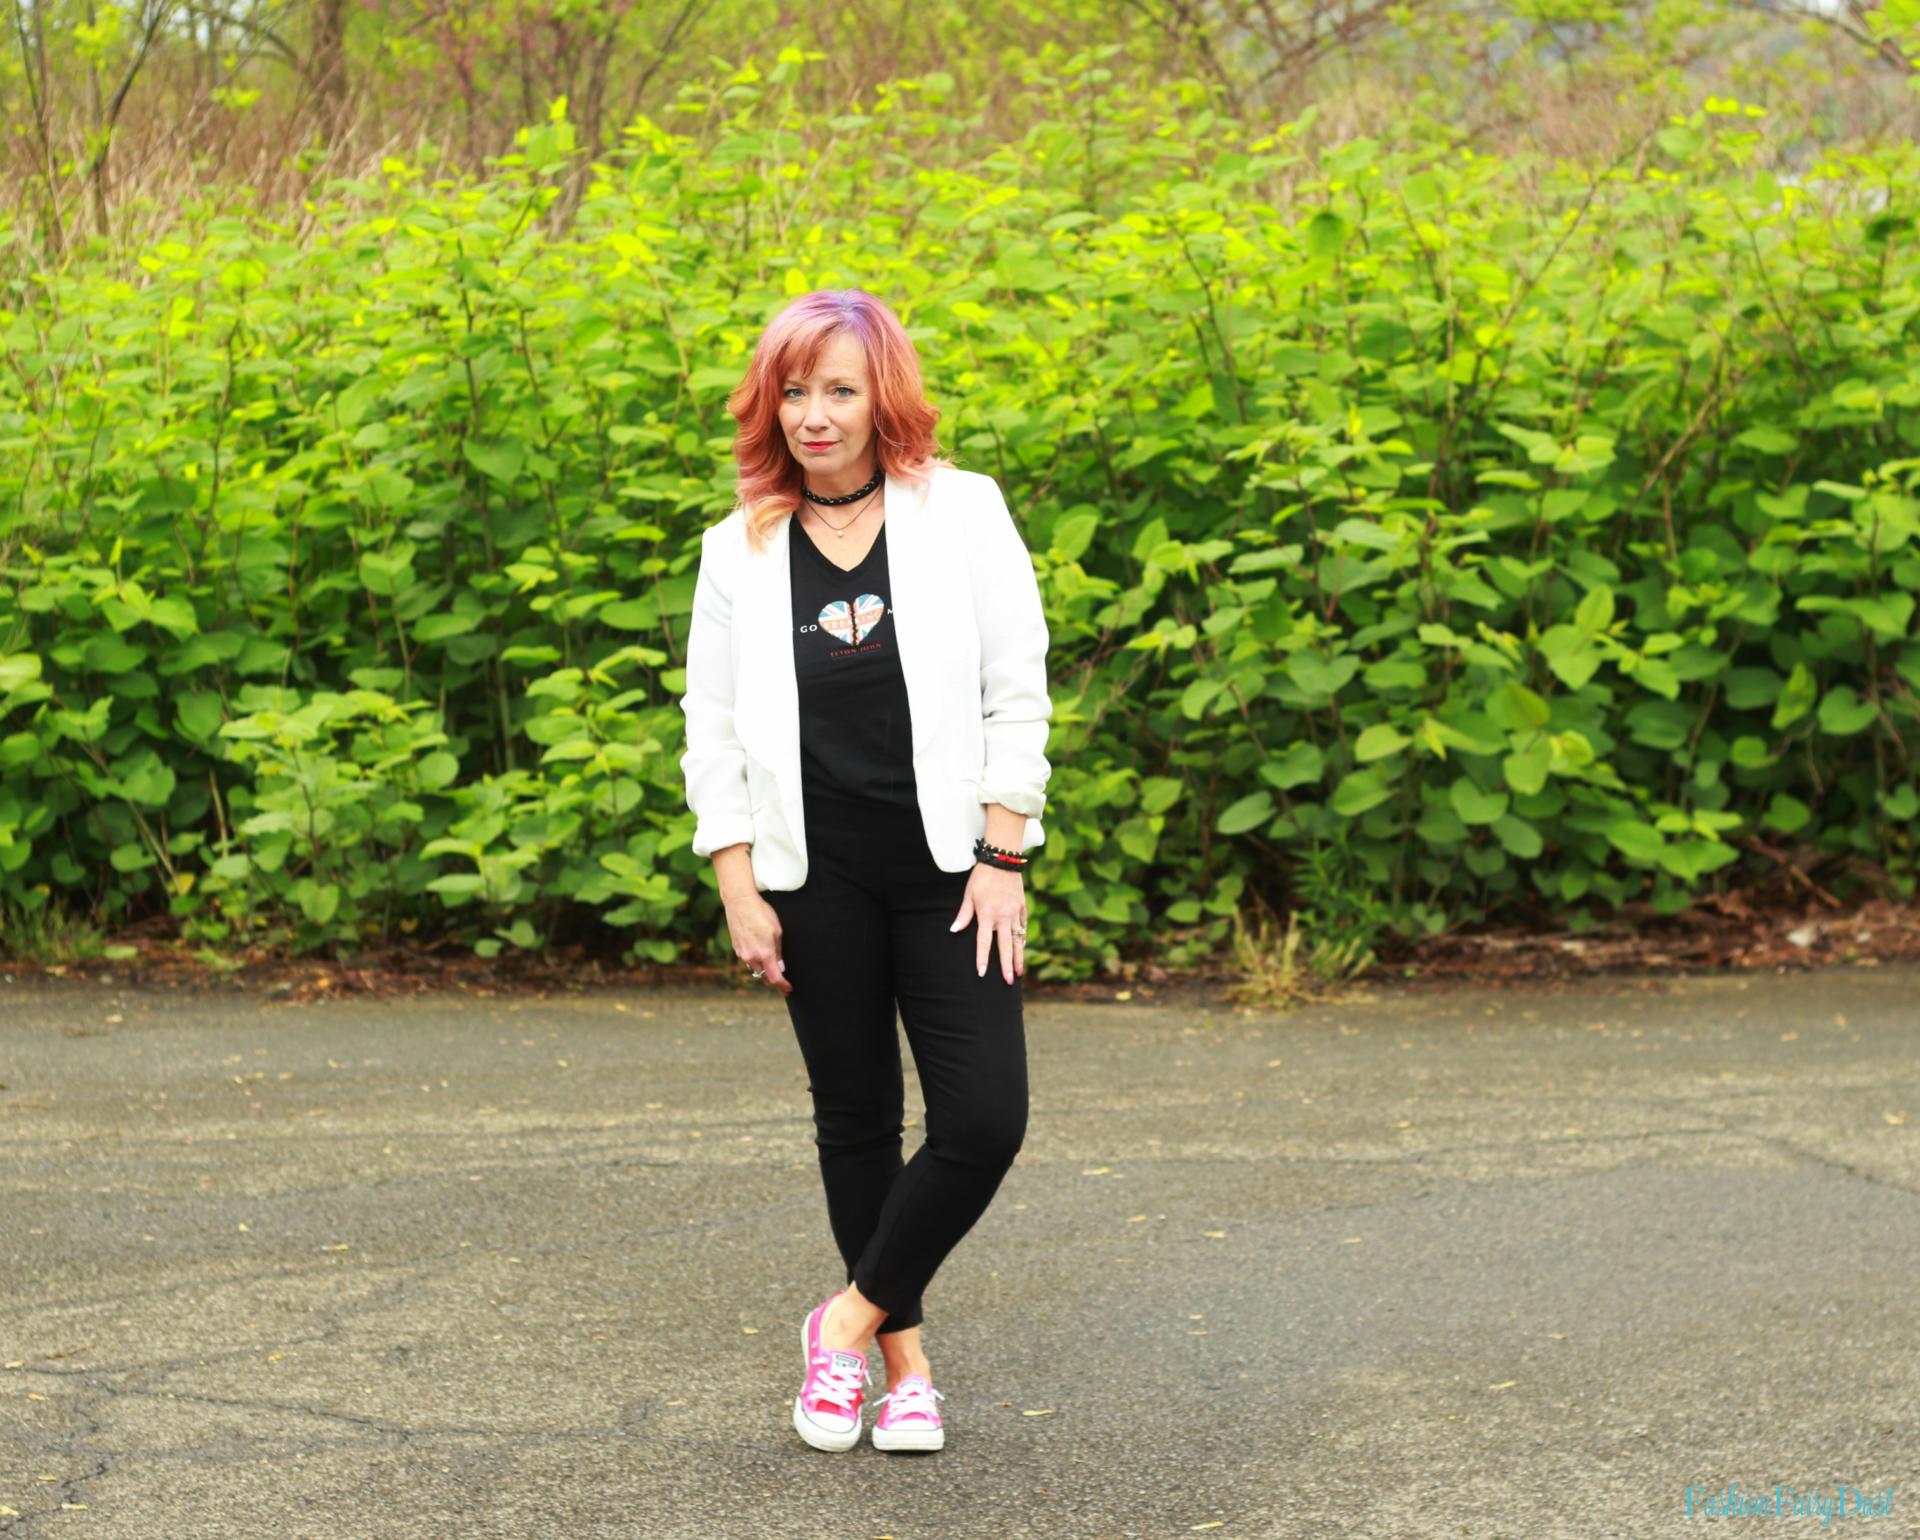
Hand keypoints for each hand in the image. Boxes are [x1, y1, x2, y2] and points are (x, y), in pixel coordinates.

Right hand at [723, 890, 790, 994]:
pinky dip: (755, 959)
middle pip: (764, 976)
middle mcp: (751, 957)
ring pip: (755, 967)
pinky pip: (747, 959)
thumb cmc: (762, 913)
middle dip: (773, 979)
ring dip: (763, 968)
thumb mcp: (777, 931)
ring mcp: (742, 953)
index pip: (775, 978)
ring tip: (772, 963)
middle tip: (783, 980)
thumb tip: (780, 967)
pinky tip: (759, 949)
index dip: (783, 986)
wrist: (740, 902)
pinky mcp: (736, 947)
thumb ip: (779, 951)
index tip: (789, 989)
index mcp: (765, 953)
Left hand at [949, 864, 1026, 983]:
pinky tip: (1022, 950)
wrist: (1002, 860)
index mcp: (987, 914)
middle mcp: (1003, 916)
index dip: (982, 958)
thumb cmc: (981, 877)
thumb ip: (964, 914)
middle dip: (1006, 965)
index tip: (982, 972)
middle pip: (1005, 946)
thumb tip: (954, 930)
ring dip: (1019, 957)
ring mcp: (1015, 912)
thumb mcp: (969, 894)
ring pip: (1018, 939)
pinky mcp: (1022, 907)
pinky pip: (1023, 927)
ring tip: (1019, 973)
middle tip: (1008, 981)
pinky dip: (1022, 939)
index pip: (984, 942)